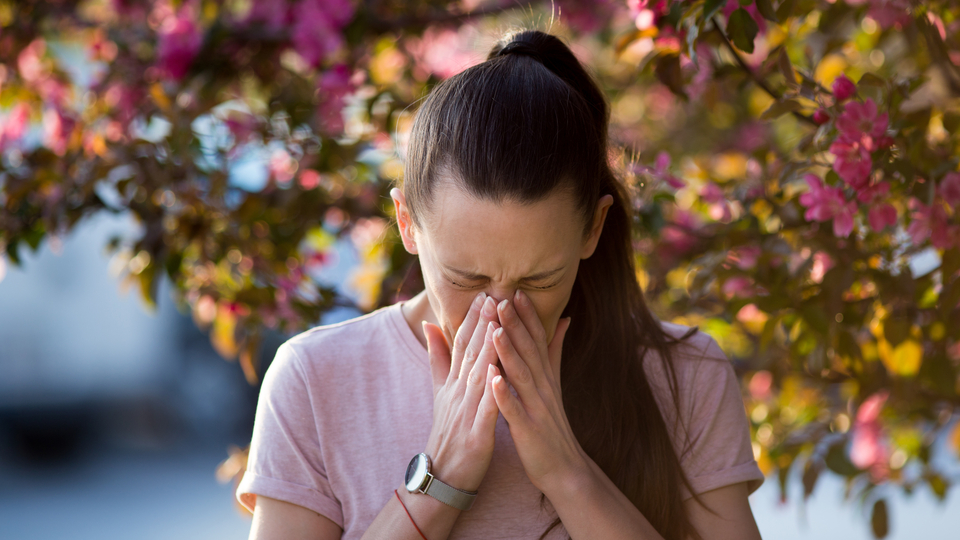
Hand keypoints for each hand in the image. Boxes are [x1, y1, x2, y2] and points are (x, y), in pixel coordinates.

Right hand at [421, 292, 502, 492]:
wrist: (441, 477)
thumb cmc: (448, 433)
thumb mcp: (439, 392)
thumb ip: (437, 358)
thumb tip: (429, 324)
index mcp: (453, 383)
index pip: (462, 344)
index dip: (473, 318)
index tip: (485, 292)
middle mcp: (458, 393)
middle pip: (470, 353)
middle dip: (481, 323)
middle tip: (493, 295)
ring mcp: (466, 413)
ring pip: (477, 375)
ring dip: (487, 348)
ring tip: (497, 323)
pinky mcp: (477, 434)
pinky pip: (485, 409)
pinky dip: (491, 390)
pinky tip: (498, 372)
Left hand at [492, 289, 585, 492]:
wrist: (564, 468)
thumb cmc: (552, 424)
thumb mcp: (555, 383)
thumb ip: (554, 351)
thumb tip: (564, 319)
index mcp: (545, 376)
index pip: (537, 339)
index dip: (527, 315)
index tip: (515, 290)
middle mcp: (543, 387)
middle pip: (529, 351)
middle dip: (516, 324)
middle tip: (502, 297)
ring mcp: (536, 408)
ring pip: (522, 376)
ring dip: (509, 353)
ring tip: (496, 330)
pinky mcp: (528, 429)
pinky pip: (515, 410)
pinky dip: (504, 395)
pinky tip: (493, 380)